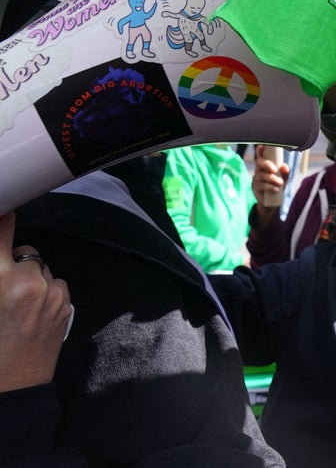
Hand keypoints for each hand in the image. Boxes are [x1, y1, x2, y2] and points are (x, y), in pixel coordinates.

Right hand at [0, 212, 71, 392]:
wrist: (11, 388)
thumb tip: (5, 257)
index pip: (2, 228)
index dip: (1, 218)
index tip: (3, 209)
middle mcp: (29, 280)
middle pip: (22, 251)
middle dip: (10, 262)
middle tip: (2, 285)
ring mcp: (52, 292)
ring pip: (39, 267)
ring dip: (28, 276)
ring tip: (13, 304)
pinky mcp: (66, 303)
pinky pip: (54, 283)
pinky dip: (44, 290)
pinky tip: (29, 311)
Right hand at [251, 146, 287, 215]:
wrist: (272, 203)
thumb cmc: (278, 186)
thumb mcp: (284, 178)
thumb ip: (285, 172)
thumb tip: (284, 167)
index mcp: (266, 166)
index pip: (261, 155)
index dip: (260, 150)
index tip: (262, 146)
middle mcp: (259, 170)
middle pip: (258, 163)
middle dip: (267, 164)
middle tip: (275, 170)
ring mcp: (256, 179)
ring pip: (261, 175)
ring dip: (271, 178)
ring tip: (280, 183)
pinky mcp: (254, 188)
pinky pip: (261, 185)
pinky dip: (269, 187)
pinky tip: (275, 189)